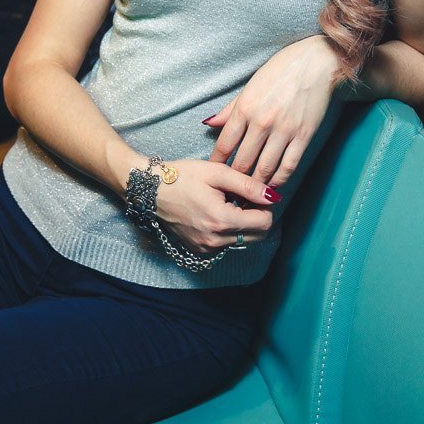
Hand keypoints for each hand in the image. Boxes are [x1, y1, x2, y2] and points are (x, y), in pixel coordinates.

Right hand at [151, 158, 280, 256]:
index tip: (253, 192)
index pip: (265, 223)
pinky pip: (227, 244)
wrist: (150, 190)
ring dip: (244, 224)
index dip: (265, 206)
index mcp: (222, 221)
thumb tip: (273, 196)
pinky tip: (217, 212)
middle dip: (257, 216)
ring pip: (244, 241)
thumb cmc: (182, 176)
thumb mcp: (217, 173)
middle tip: (243, 196)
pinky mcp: (199, 250)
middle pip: (258, 236)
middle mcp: (216, 241)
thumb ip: (248, 185)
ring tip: (228, 202)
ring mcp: (206, 248)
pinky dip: (230, 231)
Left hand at [204, 35, 339, 187]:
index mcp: (245, 108)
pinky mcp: (303, 136)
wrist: (315, 62)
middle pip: (243, 162)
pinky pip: (288, 166)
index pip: (225, 144)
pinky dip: (279, 180)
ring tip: (249, 196)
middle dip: (234, 180)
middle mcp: (262, 122)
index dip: (217, 163)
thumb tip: (210, 124)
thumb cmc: (281, 70)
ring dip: (256, 186)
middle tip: (230, 192)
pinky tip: (273, 187)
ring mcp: (284, 130)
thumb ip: (231, 109)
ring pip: (265, 168)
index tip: (214, 173)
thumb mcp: (250, 86)